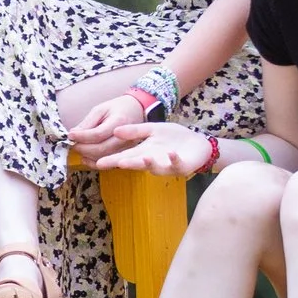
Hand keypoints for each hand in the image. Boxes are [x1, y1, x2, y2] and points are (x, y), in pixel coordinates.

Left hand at [63, 90, 148, 162]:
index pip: (98, 134)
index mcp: (119, 122)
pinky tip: (85, 158)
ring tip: (77, 148)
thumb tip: (74, 134)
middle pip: (101, 149)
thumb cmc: (117, 108)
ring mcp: (127, 147)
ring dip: (87, 156)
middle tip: (72, 143)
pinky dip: (94, 163)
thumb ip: (88, 123)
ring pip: (104, 157)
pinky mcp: (125, 153)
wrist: (136, 110)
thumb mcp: (101, 109)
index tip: (70, 135)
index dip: (82, 136)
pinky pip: (109, 163)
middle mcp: (126, 137)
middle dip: (83, 148)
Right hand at [91, 122, 214, 176]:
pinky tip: (170, 153)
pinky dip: (173, 159)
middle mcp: (153, 161)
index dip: (112, 160)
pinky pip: (177, 164)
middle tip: (114, 164)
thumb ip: (135, 131)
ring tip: (141, 158)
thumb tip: (115, 131)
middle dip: (126, 164)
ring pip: (155, 167)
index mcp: (144, 151)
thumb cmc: (174, 138)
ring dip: (148, 164)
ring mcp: (167, 165)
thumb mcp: (153, 130)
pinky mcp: (182, 166)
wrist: (198, 143)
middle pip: (136, 164)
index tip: (98, 162)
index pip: (125, 156)